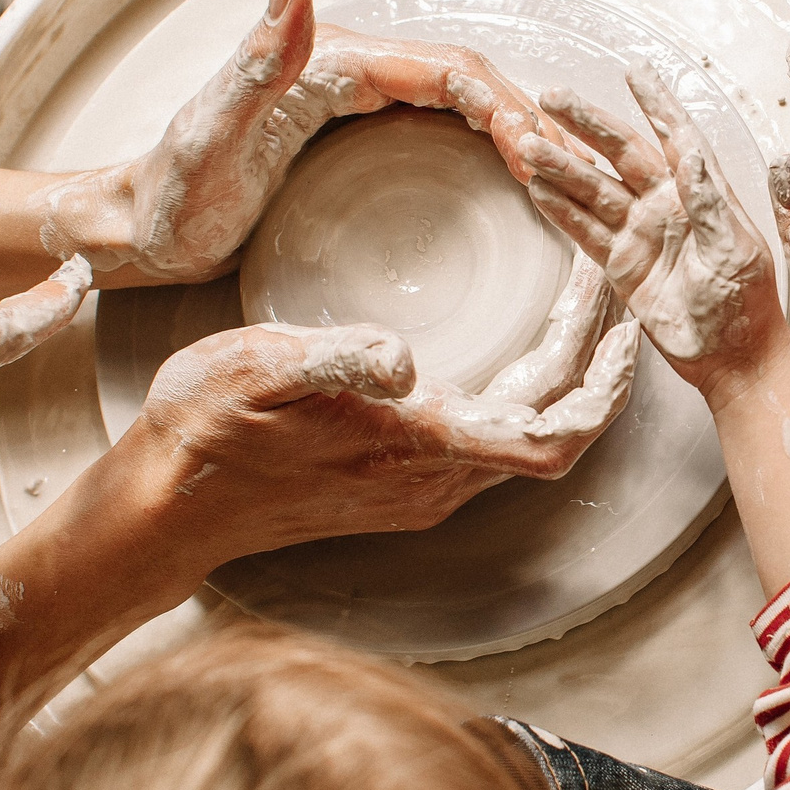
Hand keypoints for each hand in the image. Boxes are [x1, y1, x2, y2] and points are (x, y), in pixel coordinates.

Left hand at [39, 0, 559, 282]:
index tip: (542, 156)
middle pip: (469, 83)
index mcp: (333, 64)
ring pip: (463, 105)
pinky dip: (489, 153)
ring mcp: (354, 104)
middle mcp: (349, 71)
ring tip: (569, 177)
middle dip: (531, 120)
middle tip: (580, 171)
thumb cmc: (171, 191)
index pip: (448, 71)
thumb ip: (259, 54)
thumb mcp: (212, 128)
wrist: (136, 228)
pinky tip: (515, 187)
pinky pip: (442, 133)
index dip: (505, 108)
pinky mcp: (354, 137)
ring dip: (518, 134)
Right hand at [130, 281, 638, 568]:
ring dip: (559, 377)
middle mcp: (433, 480)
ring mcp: (418, 487)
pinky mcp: (398, 482)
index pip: (551, 437)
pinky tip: (510, 347)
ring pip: (521, 434)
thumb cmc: (204, 431)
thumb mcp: (259, 369)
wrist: (162, 505)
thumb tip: (404, 357)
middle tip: (608, 284)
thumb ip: (336, 359)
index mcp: (416, 447)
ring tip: (576, 306)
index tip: (628, 332)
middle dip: (591, 359)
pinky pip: (488, 439)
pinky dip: (519, 392)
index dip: (604, 390)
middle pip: (551, 429)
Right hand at [517, 66, 787, 409]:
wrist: (733, 361)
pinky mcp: (622, 264)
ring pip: (594, 190)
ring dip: (561, 167)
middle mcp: (668, 205)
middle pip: (620, 153)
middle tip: (552, 98)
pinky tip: (536, 188)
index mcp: (702, 193)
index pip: (675, 136)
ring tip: (528, 144)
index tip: (636, 72)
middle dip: (586, 125)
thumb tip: (693, 157)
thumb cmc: (747, 306)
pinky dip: (560, 210)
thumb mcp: (735, 251)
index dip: (655, 102)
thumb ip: (711, 203)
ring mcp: (642, 233)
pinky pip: (585, 230)